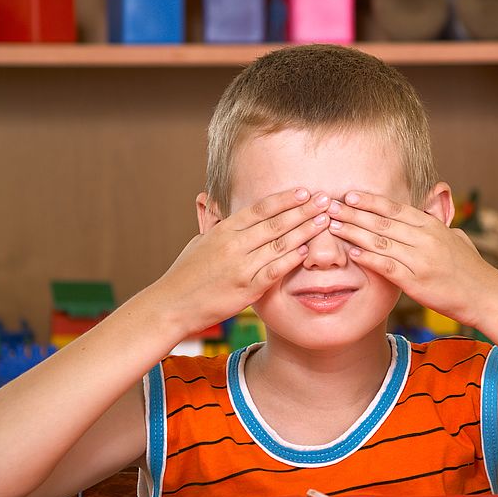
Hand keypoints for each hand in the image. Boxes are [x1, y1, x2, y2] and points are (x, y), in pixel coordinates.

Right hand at [151, 188, 332, 334]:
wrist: (172, 305)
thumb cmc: (186, 273)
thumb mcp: (199, 241)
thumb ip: (213, 222)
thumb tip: (207, 200)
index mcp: (223, 230)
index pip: (260, 209)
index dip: (284, 199)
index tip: (303, 191)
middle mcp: (234, 244)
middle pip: (275, 222)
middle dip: (303, 210)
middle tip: (325, 199)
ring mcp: (241, 266)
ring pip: (279, 244)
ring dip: (305, 231)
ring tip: (324, 221)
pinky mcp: (247, 288)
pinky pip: (274, 270)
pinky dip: (291, 259)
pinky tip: (306, 251)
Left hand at [326, 191, 497, 328]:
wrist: (485, 296)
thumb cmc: (470, 268)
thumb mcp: (456, 238)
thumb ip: (438, 225)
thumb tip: (428, 214)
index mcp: (432, 226)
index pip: (396, 208)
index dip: (370, 201)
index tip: (350, 194)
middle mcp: (425, 239)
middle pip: (383, 221)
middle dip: (353, 213)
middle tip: (330, 206)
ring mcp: (421, 260)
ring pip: (381, 241)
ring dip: (354, 233)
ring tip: (333, 226)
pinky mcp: (417, 282)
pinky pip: (387, 267)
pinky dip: (368, 258)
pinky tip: (352, 253)